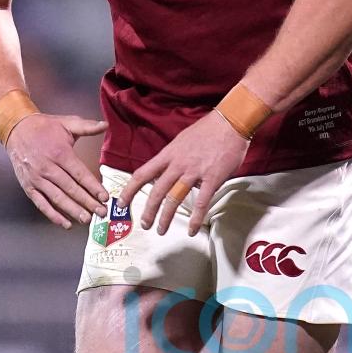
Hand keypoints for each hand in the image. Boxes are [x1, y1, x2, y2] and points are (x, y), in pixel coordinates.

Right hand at [6, 113, 108, 229]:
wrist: (17, 129)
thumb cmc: (44, 127)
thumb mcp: (67, 123)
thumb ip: (87, 126)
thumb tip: (105, 125)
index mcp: (60, 153)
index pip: (80, 174)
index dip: (93, 187)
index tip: (104, 197)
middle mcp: (48, 168)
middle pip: (71, 189)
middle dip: (88, 202)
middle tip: (101, 212)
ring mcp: (37, 179)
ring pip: (58, 198)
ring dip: (73, 210)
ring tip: (87, 219)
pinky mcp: (28, 186)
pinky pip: (41, 204)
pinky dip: (53, 215)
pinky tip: (65, 223)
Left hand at [116, 111, 248, 236]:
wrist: (229, 122)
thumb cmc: (207, 130)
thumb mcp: (182, 140)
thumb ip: (174, 157)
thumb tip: (167, 171)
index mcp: (169, 154)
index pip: (143, 173)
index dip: (130, 190)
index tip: (121, 202)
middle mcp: (178, 164)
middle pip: (157, 191)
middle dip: (148, 210)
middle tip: (144, 224)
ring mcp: (194, 172)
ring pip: (174, 198)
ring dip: (166, 217)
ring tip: (161, 230)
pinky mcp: (212, 178)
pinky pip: (201, 202)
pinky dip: (195, 218)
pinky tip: (191, 229)